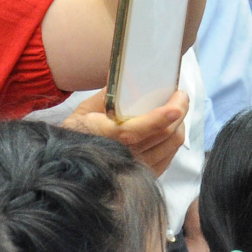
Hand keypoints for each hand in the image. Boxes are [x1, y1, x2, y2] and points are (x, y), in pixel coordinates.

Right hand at [61, 89, 187, 175]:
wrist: (71, 162)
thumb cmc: (78, 131)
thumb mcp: (86, 109)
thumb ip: (108, 94)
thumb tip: (128, 75)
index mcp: (107, 137)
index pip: (137, 130)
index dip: (159, 118)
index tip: (176, 103)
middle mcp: (124, 157)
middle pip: (164, 136)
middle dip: (179, 112)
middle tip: (181, 95)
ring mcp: (136, 170)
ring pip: (171, 146)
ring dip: (179, 124)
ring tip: (176, 110)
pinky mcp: (145, 176)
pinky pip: (169, 157)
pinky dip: (173, 140)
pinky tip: (170, 129)